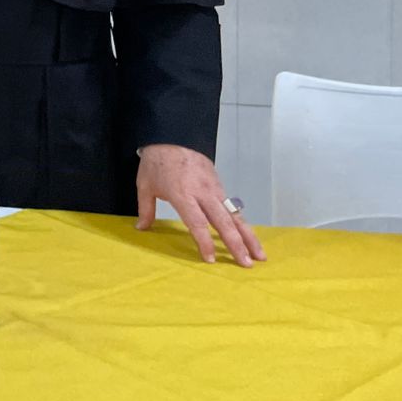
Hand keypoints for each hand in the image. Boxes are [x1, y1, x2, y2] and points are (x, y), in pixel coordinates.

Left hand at [136, 143, 266, 267]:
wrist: (172, 135)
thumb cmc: (156, 163)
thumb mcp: (145, 185)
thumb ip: (145, 209)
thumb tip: (141, 228)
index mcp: (182, 194)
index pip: (197, 223)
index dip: (204, 242)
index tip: (211, 259)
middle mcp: (203, 193)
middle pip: (223, 222)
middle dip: (236, 244)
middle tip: (246, 264)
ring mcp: (215, 189)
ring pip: (235, 216)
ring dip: (248, 236)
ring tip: (260, 256)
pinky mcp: (220, 185)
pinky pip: (233, 207)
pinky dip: (244, 224)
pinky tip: (251, 238)